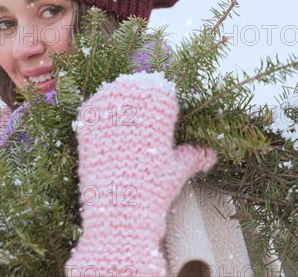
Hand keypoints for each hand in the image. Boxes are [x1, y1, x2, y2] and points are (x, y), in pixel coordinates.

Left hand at [66, 72, 215, 276]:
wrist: (120, 210)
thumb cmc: (153, 190)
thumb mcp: (176, 171)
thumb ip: (193, 157)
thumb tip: (209, 154)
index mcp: (158, 113)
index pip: (162, 91)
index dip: (162, 98)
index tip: (162, 105)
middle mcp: (132, 107)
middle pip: (136, 86)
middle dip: (140, 95)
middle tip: (140, 103)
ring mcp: (108, 114)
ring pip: (113, 92)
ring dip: (118, 97)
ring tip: (122, 109)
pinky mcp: (87, 125)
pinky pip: (92, 106)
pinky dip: (97, 108)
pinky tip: (102, 116)